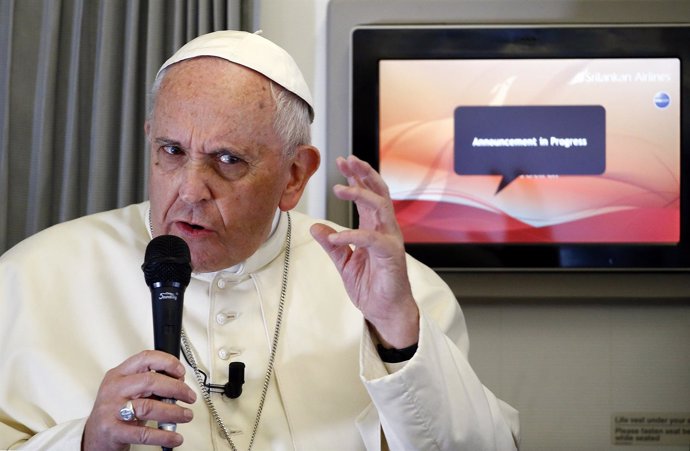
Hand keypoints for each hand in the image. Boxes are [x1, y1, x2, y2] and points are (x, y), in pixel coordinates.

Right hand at [82, 350, 195, 450]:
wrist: (94, 437)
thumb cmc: (115, 411)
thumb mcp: (128, 391)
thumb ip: (149, 384)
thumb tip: (179, 382)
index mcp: (119, 375)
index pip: (145, 358)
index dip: (167, 362)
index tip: (181, 371)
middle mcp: (114, 389)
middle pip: (150, 381)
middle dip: (176, 388)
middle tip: (189, 396)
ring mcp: (112, 410)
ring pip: (148, 407)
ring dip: (173, 412)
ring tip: (186, 415)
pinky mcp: (113, 431)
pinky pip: (143, 433)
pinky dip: (163, 436)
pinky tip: (174, 437)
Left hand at [310, 155, 418, 347]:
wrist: (385, 312)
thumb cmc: (371, 287)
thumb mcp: (344, 263)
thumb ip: (332, 244)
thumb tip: (315, 227)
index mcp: (374, 228)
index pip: (368, 194)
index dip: (356, 176)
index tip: (342, 162)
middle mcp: (385, 229)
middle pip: (378, 191)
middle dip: (363, 173)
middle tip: (346, 161)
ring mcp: (390, 240)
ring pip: (380, 206)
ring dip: (360, 194)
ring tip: (340, 189)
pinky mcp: (392, 255)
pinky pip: (372, 239)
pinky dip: (352, 235)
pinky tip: (337, 237)